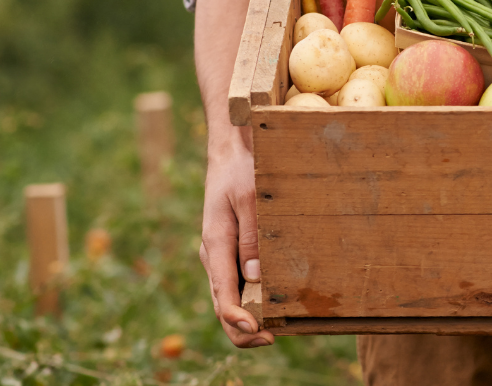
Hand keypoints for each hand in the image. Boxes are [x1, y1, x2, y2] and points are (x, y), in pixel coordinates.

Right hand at [199, 141, 274, 347]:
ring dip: (248, 318)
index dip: (238, 320)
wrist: (230, 151)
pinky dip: (250, 301)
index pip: (222, 295)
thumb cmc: (241, 171)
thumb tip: (256, 278)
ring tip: (278, 329)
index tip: (259, 332)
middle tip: (273, 338)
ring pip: (229, 298)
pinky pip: (236, 283)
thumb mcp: (250, 199)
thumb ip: (252, 238)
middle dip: (244, 329)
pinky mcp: (230, 251)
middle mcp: (214, 256)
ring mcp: (220, 255)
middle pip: (222, 305)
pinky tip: (272, 305)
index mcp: (215, 245)